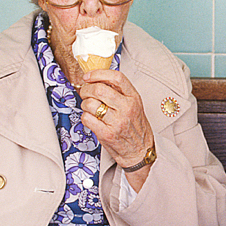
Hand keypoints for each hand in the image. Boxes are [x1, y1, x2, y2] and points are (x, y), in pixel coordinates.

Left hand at [79, 70, 154, 186]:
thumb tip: (98, 79)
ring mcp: (117, 122)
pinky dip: (85, 117)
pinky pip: (87, 119)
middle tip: (85, 93)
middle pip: (99, 90)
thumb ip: (120, 92)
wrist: (140, 151)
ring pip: (90, 104)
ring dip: (85, 105)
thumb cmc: (135, 128)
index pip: (116, 78)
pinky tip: (91, 119)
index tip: (89, 76)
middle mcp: (127, 108)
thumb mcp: (134, 105)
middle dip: (86, 89)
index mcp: (134, 98)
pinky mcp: (107, 134)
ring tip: (90, 108)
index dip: (98, 74)